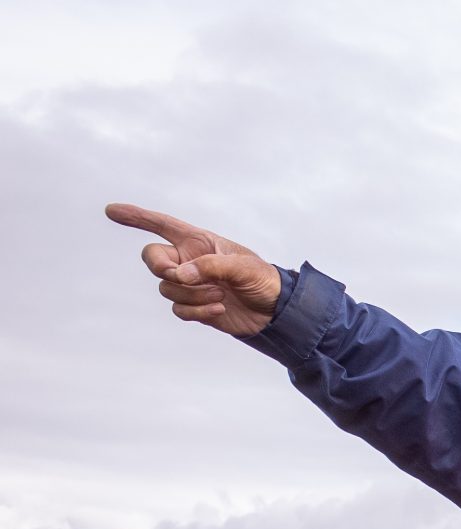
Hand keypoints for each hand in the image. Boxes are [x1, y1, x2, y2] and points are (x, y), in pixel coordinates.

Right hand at [106, 205, 282, 336]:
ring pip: (166, 288)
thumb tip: (180, 275)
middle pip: (152, 259)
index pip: (161, 225)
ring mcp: (190, 284)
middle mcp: (188, 260)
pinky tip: (220, 308)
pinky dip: (197, 312)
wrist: (275, 311)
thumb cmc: (263, 279)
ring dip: (193, 295)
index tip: (111, 211)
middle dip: (162, 268)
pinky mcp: (194, 306)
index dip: (136, 217)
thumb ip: (211, 266)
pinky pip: (178, 309)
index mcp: (198, 242)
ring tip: (221, 294)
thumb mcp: (242, 267)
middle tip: (185, 277)